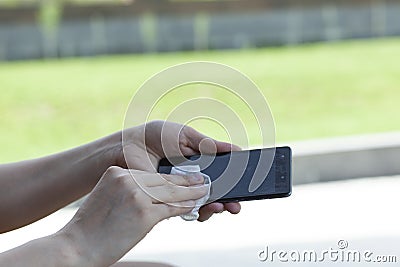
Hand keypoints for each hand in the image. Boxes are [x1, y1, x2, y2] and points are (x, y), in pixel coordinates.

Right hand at [60, 166, 206, 265]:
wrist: (76, 246)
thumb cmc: (91, 227)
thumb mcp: (108, 198)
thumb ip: (129, 191)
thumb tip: (154, 195)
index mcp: (117, 172)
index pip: (151, 174)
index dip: (171, 176)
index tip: (183, 176)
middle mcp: (127, 179)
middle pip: (164, 180)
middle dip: (186, 181)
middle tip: (201, 180)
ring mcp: (137, 195)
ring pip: (171, 192)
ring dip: (191, 192)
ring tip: (204, 191)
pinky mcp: (145, 213)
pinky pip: (171, 207)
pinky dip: (185, 206)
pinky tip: (194, 205)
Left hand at [116, 120, 240, 220]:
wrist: (130, 146)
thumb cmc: (156, 136)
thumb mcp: (186, 136)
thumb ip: (210, 144)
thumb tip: (237, 148)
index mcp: (198, 163)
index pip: (221, 175)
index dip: (234, 181)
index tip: (247, 184)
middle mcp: (191, 179)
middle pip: (216, 193)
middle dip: (230, 200)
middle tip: (237, 204)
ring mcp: (180, 191)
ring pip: (205, 204)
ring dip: (218, 207)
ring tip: (225, 205)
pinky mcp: (168, 201)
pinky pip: (188, 210)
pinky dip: (200, 210)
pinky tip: (207, 205)